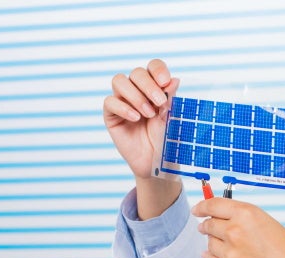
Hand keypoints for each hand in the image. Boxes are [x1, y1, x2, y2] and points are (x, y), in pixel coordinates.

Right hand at [103, 59, 179, 178]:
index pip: (153, 67)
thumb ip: (171, 99)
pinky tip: (136, 118)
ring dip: (136, 96)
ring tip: (149, 114)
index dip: (158, 70)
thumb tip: (174, 80)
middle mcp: (137, 91)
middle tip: (160, 102)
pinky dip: (124, 108)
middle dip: (149, 85)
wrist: (156, 162)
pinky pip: (110, 102)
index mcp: (155, 87)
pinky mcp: (111, 115)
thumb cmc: (165, 140)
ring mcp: (122, 101)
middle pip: (137, 73)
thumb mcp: (171, 118)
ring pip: (119, 81)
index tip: (166, 82)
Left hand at [192, 197, 284, 257]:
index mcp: (247, 214)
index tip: (197, 209)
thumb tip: (223, 223)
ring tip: (237, 252)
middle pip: (209, 225)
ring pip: (210, 245)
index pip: (213, 205)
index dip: (202, 206)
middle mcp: (235, 231)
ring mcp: (229, 253)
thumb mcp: (269, 225)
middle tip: (210, 229)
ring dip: (217, 245)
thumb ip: (244, 222)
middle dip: (209, 227)